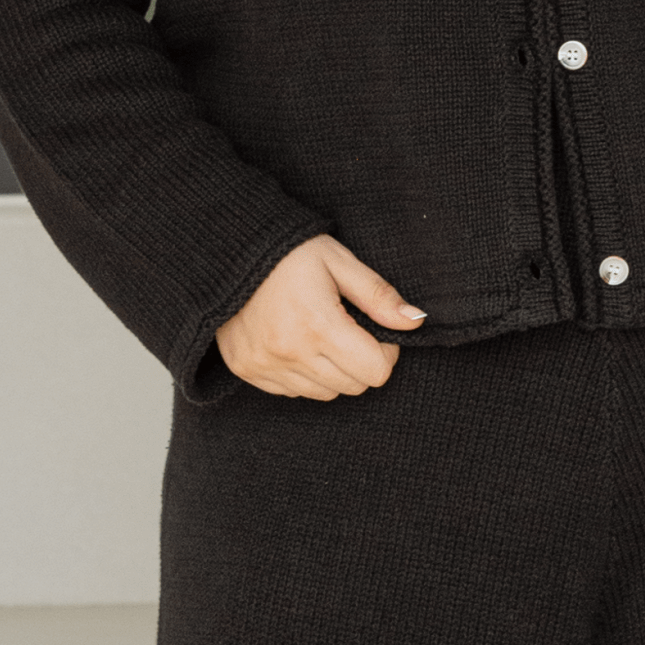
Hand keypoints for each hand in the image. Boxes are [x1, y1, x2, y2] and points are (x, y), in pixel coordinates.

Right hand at [215, 233, 425, 398]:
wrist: (230, 250)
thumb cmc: (291, 252)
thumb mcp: (340, 262)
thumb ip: (378, 296)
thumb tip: (415, 321)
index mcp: (317, 325)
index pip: (375, 371)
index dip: (385, 351)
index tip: (374, 328)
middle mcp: (289, 353)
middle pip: (353, 386)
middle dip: (361, 361)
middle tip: (350, 328)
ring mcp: (265, 366)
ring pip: (324, 394)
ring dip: (333, 370)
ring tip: (321, 332)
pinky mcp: (247, 370)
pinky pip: (293, 392)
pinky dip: (303, 374)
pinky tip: (296, 340)